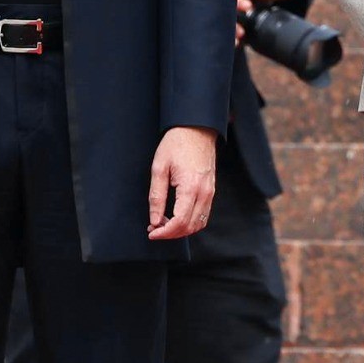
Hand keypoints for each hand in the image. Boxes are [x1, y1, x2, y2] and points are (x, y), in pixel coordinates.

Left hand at [148, 125, 217, 239]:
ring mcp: (210, 192)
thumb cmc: (176, 144)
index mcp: (190, 187)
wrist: (195, 129)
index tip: (152, 233)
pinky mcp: (211, 191)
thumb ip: (156, 196)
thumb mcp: (159, 168)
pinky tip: (176, 217)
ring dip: (181, 229)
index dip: (165, 232)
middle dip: (171, 233)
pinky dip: (191, 222)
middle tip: (154, 229)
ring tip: (163, 223)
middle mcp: (204, 193)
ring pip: (199, 224)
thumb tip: (154, 220)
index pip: (180, 222)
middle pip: (190, 227)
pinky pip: (204, 215)